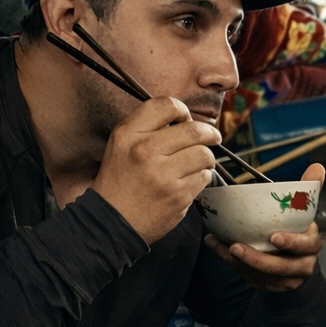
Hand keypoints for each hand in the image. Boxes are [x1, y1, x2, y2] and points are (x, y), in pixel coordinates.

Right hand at [93, 96, 220, 243]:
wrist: (113, 221)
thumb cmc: (120, 182)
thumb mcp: (120, 146)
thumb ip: (147, 129)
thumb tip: (185, 119)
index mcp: (128, 134)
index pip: (165, 105)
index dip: (182, 110)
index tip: (187, 119)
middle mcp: (144, 150)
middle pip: (194, 130)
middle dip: (209, 133)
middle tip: (213, 137)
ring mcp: (163, 174)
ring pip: (204, 154)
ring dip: (207, 158)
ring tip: (199, 162)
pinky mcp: (178, 195)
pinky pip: (203, 177)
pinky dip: (201, 177)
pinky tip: (189, 181)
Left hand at [204, 163, 324, 291]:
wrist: (297, 264)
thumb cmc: (297, 231)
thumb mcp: (304, 212)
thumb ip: (309, 191)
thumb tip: (318, 166)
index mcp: (311, 244)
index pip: (305, 246)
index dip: (292, 243)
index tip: (274, 237)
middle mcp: (302, 265)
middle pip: (282, 268)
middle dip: (258, 259)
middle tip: (236, 247)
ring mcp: (286, 280)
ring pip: (263, 276)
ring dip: (240, 263)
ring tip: (221, 246)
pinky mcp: (270, 286)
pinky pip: (251, 278)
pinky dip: (233, 265)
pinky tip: (218, 248)